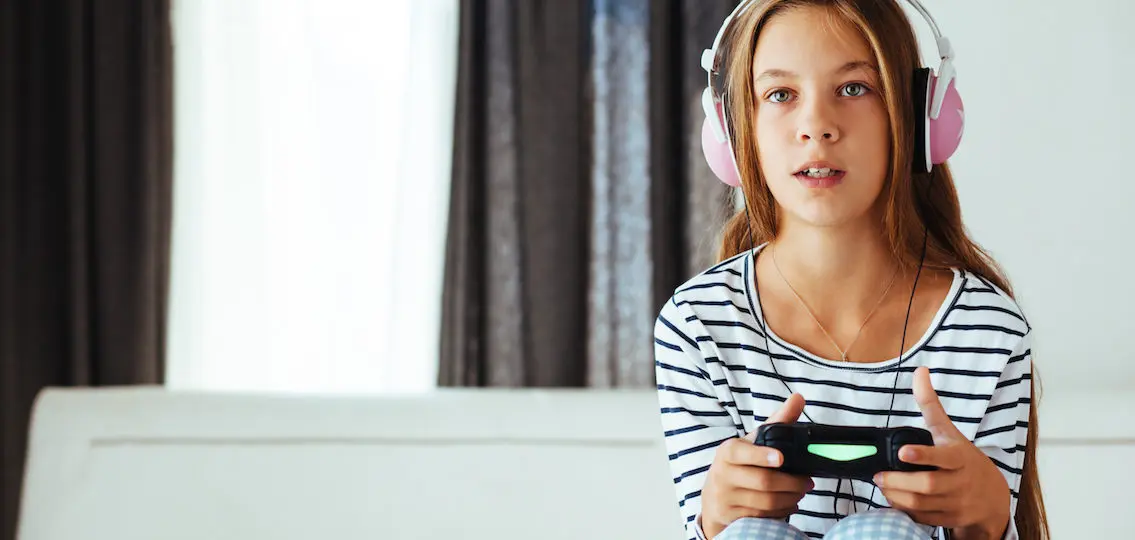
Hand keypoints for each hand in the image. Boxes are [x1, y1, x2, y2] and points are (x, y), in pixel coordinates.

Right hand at [700, 394, 813, 538]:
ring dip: (791, 498)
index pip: (741, 452)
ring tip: (802, 491)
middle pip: (763, 482)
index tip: (781, 458)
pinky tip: (790, 503)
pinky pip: (763, 516)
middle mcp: (723, 475)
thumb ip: (777, 421)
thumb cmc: (739, 464)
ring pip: (766, 502)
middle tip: (807, 481)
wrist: (714, 496)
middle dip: (792, 483)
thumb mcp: (752, 442)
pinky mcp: (732, 517)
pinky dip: (782, 511)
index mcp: (728, 452)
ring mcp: (726, 498)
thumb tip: (799, 398)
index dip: (761, 456)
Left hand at [874, 367, 1010, 538]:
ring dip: (897, 496)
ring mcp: (955, 502)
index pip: (942, 457)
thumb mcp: (949, 431)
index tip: (901, 452)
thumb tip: (920, 371)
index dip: (922, 455)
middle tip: (878, 475)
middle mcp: (958, 481)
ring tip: (882, 485)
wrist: (992, 496)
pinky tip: (894, 498)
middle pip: (926, 485)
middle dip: (898, 481)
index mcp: (959, 457)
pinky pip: (922, 518)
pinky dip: (905, 510)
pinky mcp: (948, 518)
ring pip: (921, 504)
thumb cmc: (964, 459)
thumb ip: (931, 403)